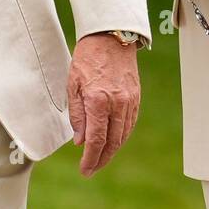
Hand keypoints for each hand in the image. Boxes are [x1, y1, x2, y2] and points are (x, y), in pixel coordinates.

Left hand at [67, 33, 140, 175]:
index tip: (84, 169)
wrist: (110, 37)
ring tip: (100, 160)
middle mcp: (117, 104)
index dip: (90, 158)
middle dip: (101, 160)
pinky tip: (113, 143)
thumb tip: (80, 142)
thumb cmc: (87, 59)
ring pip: (123, 135)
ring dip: (112, 151)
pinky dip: (121, 137)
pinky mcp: (136, 98)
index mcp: (97, 100)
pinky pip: (130, 124)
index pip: (96, 139)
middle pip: (112, 142)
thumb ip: (77, 116)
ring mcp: (129, 101)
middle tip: (90, 170)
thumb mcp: (73, 85)